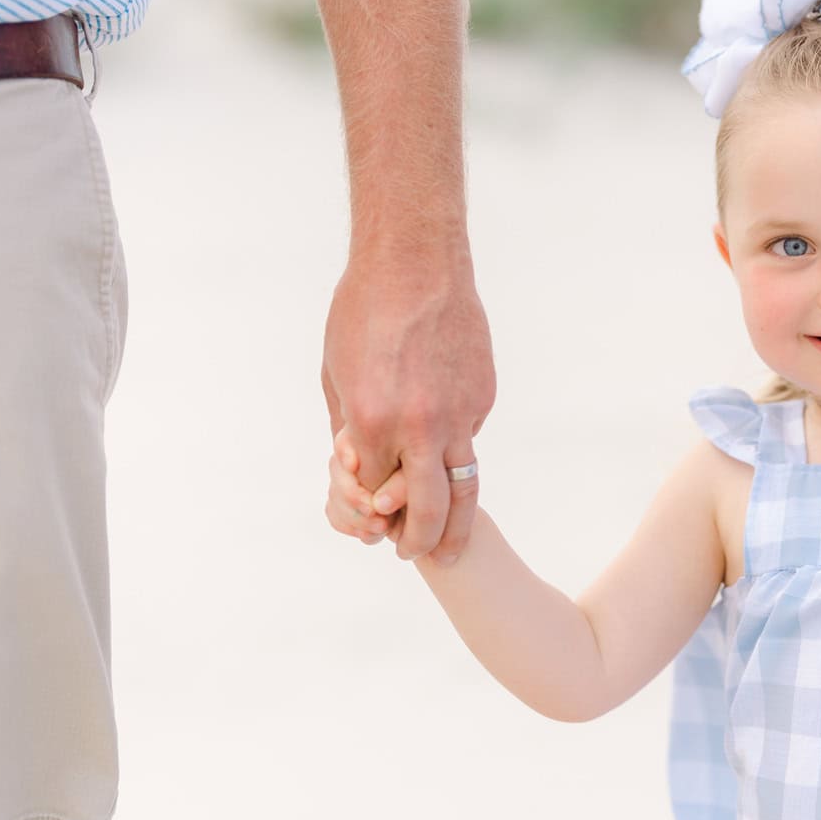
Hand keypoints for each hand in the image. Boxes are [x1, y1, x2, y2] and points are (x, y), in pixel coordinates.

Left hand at [322, 248, 493, 563]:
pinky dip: (455, 451)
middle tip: (411, 556)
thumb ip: (351, 432)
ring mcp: (461, 413)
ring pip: (464, 489)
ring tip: (449, 550)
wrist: (415, 263)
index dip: (369, 514)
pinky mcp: (483, 397)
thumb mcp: (337, 378)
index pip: (374, 495)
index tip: (370, 523)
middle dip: (417, 544)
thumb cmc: (362, 314)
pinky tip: (443, 443)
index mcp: (373, 423)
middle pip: (426, 512)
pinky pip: (468, 439)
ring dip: (455, 527)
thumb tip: (362, 475)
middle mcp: (422, 425)